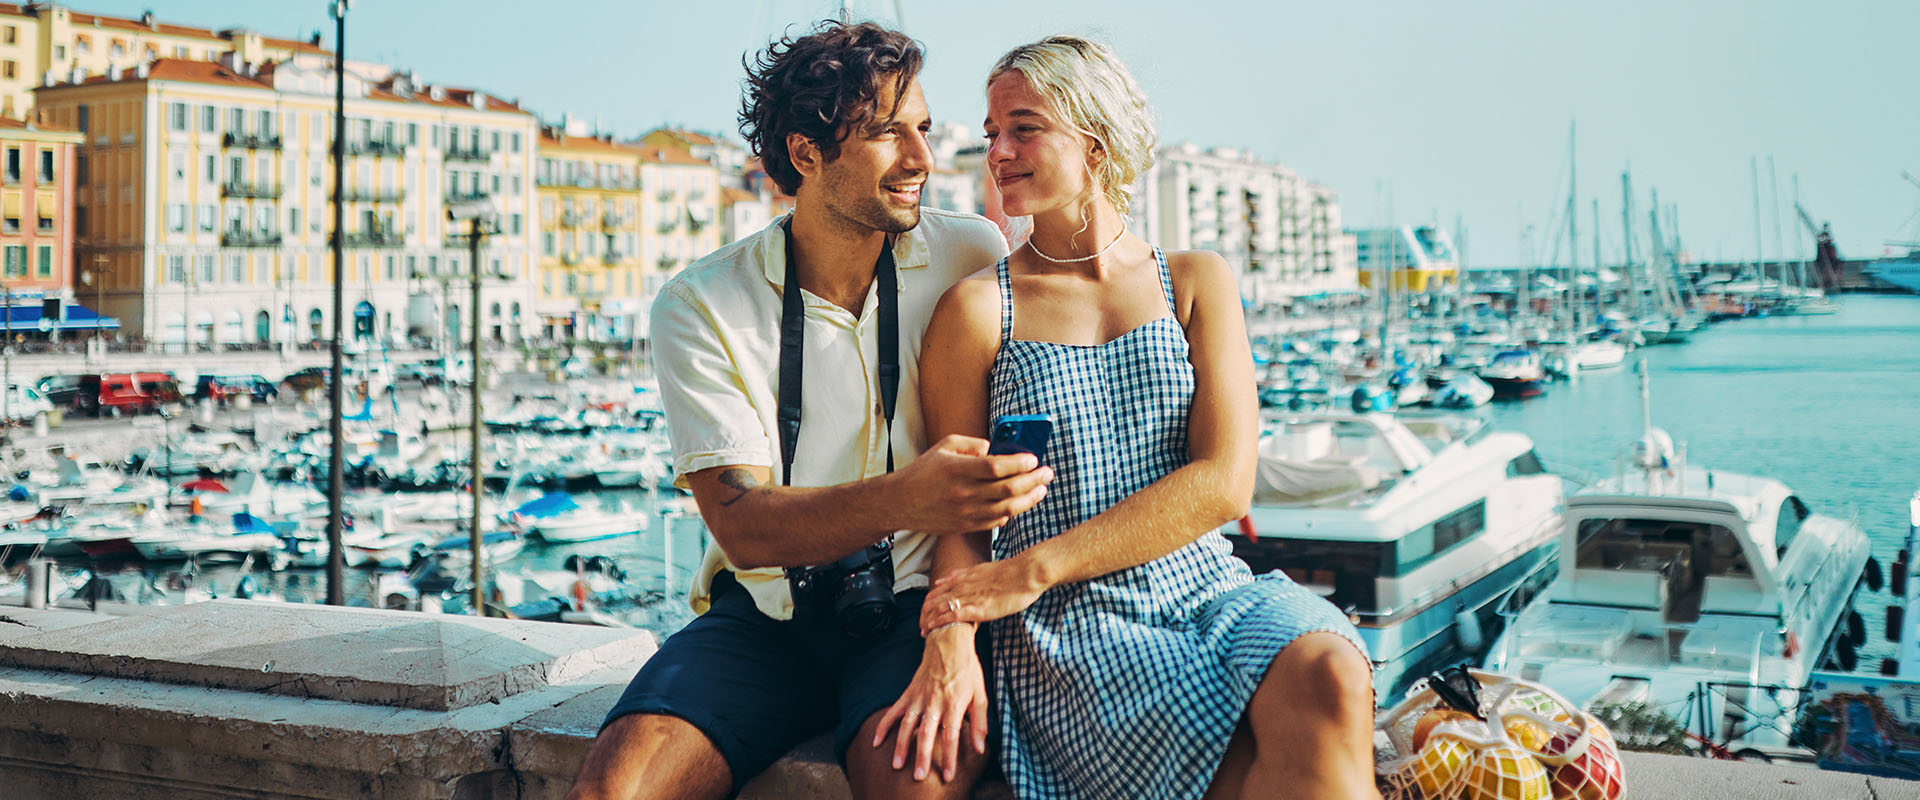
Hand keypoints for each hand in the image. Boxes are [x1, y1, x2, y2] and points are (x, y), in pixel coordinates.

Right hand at [871, 624, 988, 781]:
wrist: (948, 642)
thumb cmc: (967, 670)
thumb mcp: (980, 694)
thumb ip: (980, 723)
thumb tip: (980, 748)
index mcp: (954, 704)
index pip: (951, 736)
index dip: (949, 757)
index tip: (947, 776)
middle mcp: (934, 702)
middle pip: (926, 734)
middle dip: (921, 756)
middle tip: (917, 777)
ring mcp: (919, 697)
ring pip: (907, 725)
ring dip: (900, 746)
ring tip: (896, 765)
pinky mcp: (909, 693)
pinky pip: (894, 711)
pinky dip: (884, 726)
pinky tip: (876, 742)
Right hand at [890, 434, 1052, 534]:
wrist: (901, 502)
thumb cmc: (924, 471)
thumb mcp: (945, 446)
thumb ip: (973, 443)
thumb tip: (996, 449)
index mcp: (958, 469)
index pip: (997, 467)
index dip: (1019, 463)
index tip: (1033, 459)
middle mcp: (964, 492)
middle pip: (1008, 489)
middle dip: (1033, 480)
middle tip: (1047, 473)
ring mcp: (966, 512)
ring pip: (1007, 508)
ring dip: (1029, 499)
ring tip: (1041, 489)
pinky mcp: (965, 526)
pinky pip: (996, 521)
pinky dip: (1011, 512)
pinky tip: (1019, 503)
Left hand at [921, 556, 1048, 631]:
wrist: (1026, 573)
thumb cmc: (1012, 573)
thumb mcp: (983, 569)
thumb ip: (965, 575)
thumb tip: (948, 578)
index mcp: (964, 577)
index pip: (937, 590)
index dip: (928, 603)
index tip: (925, 613)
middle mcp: (963, 586)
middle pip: (933, 599)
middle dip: (924, 614)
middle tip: (920, 626)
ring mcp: (969, 596)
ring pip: (939, 607)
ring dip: (928, 620)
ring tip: (922, 631)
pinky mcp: (978, 608)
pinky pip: (952, 615)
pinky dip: (940, 622)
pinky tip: (933, 629)